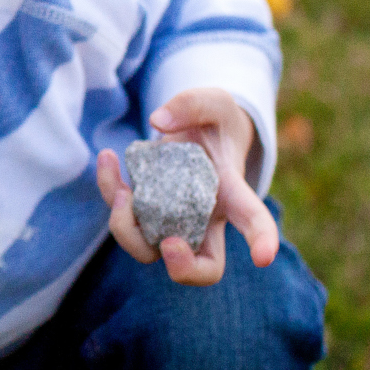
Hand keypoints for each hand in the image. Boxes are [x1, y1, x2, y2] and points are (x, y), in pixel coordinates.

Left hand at [97, 86, 279, 285]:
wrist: (195, 129)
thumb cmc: (213, 122)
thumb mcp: (214, 101)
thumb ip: (193, 104)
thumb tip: (159, 122)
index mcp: (233, 194)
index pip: (253, 222)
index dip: (261, 240)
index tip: (262, 256)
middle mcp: (204, 219)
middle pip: (204, 268)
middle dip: (184, 268)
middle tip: (170, 243)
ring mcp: (171, 221)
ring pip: (150, 250)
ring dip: (127, 228)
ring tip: (121, 189)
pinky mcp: (142, 210)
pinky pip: (122, 217)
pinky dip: (108, 192)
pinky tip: (107, 158)